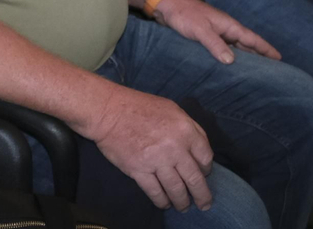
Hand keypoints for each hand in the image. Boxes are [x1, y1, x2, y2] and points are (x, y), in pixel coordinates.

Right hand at [82, 86, 214, 211]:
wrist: (107, 110)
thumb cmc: (138, 106)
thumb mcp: (171, 109)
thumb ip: (189, 128)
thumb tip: (197, 149)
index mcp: (185, 131)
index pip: (206, 158)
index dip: (206, 170)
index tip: (202, 174)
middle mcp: (175, 148)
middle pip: (195, 179)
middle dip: (202, 195)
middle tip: (204, 204)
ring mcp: (156, 161)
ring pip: (177, 190)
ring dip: (182, 202)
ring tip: (183, 207)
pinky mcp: (138, 171)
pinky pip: (155, 192)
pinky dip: (161, 201)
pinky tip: (164, 203)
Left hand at [151, 0, 279, 64]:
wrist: (166, 4)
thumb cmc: (185, 14)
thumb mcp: (201, 30)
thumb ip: (215, 44)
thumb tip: (232, 61)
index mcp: (229, 26)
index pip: (253, 40)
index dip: (266, 49)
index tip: (280, 59)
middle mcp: (226, 30)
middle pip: (247, 45)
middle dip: (260, 57)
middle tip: (272, 72)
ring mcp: (216, 33)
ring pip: (235, 48)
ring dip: (245, 59)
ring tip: (255, 73)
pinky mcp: (206, 37)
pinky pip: (223, 49)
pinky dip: (229, 58)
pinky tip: (230, 67)